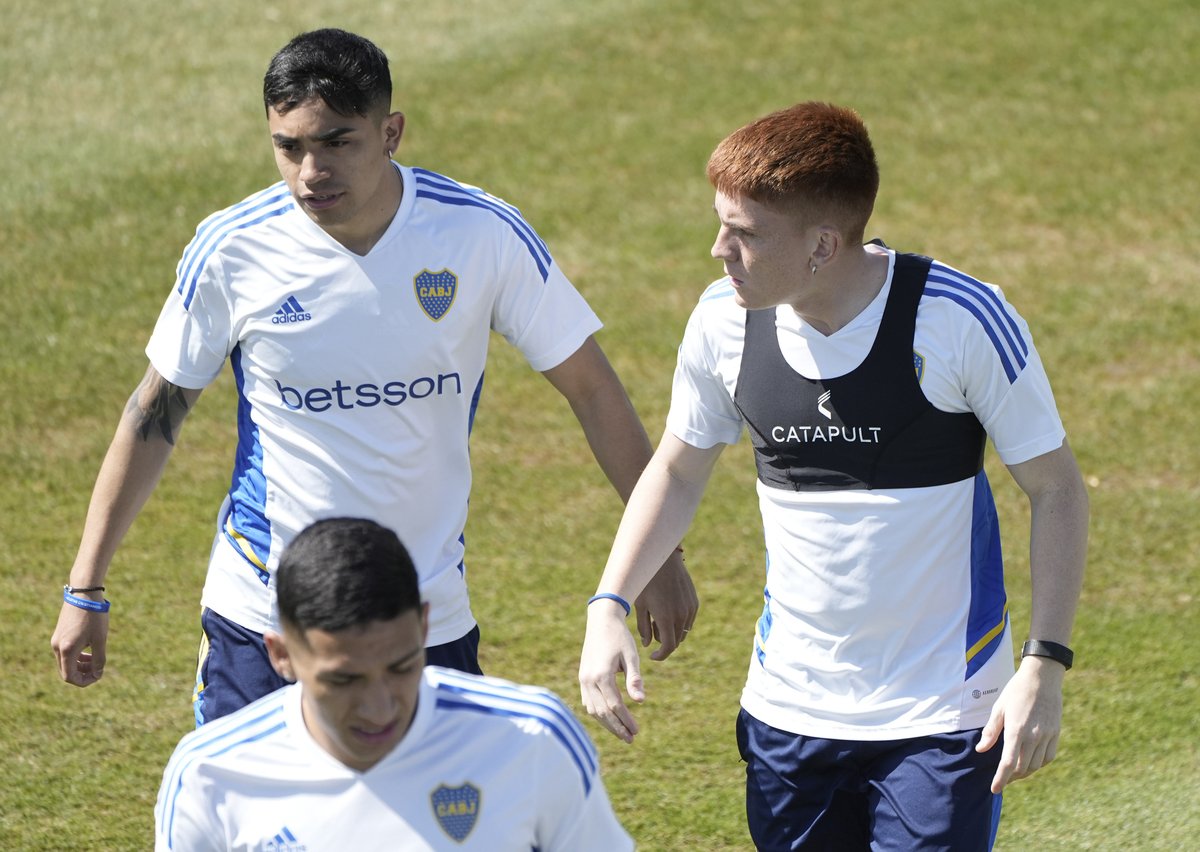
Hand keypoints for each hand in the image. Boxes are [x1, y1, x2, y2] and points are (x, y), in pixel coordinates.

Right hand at [51, 600, 108, 686]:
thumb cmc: (94, 616)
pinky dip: (76, 656)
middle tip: (98, 668)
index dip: (84, 681)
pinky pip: (65, 652)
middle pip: (66, 670)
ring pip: (66, 662)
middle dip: (82, 673)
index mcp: (66, 650)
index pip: (69, 677)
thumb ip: (99, 659)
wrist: (84, 593)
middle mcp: (57, 646)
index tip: (98, 676)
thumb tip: (98, 674)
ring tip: (96, 660)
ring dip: (80, 665)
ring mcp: (56, 640)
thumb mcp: (100, 639)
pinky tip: (89, 650)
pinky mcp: (59, 633)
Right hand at [579, 599, 643, 742]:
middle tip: (630, 739)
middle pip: (602, 712)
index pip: (615, 706)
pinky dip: (598, 713)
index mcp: (602, 675)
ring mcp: (583, 679)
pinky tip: (609, 718)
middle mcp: (589, 679)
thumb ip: (634, 679)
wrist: (601, 620)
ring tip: (621, 732)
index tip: (637, 731)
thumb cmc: (620, 637)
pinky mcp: (582, 677)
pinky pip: (588, 702)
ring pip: (592, 710)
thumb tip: (641, 702)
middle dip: (616, 728)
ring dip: (606, 723)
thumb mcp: (631, 656)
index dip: (626, 720)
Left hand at [633, 549, 698, 660]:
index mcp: (665, 618)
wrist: (663, 560)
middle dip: (664, 641)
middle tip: (651, 627)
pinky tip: (668, 609)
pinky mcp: (694, 602)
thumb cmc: (646, 581)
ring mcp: (689, 609)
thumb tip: (647, 644)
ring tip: (658, 616)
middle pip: (676, 641)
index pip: (668, 647)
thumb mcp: (640, 605)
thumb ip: (643, 627)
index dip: (661, 655)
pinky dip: (679, 622)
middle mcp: (681, 615)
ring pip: (683, 631)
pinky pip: (688, 620)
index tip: (653, 655)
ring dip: (672, 631)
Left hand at [976, 655, 1065, 791]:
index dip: (1001, 778)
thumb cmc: (1016, 691)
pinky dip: (1039, 764)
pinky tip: (1030, 762)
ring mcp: (1047, 736)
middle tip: (1001, 779)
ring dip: (1025, 772)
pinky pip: (1048, 757)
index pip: (1008, 763)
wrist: (1042, 678)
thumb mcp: (999, 708)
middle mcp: (1034, 736)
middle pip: (1023, 768)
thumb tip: (981, 750)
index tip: (994, 789)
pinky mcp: (1055, 733)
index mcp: (1017, 730)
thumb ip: (991, 731)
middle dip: (1011, 777)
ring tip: (1014, 772)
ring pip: (1036, 765)